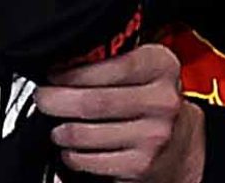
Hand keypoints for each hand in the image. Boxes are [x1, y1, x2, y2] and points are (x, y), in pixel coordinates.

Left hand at [37, 44, 204, 182]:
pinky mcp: (140, 165)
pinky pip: (90, 160)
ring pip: (86, 134)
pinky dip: (72, 155)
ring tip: (56, 125)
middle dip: (56, 100)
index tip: (53, 73)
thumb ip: (111, 59)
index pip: (111, 66)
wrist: (182, 144)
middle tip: (42, 98)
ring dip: (60, 131)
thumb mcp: (144, 68)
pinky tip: (72, 148)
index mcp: (161, 66)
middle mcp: (161, 101)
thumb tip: (63, 62)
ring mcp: (152, 136)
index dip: (74, 71)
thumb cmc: (152, 99)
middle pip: (93, 102)